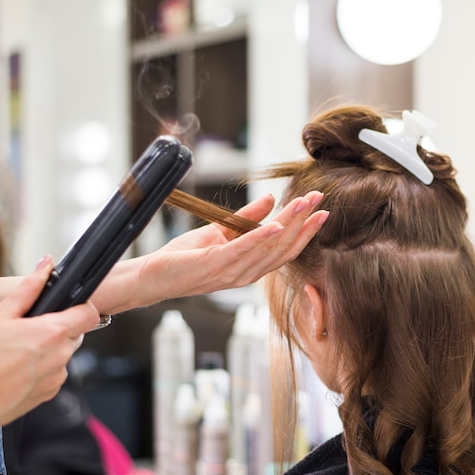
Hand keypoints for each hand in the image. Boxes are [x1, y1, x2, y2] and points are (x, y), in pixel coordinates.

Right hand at [0, 257, 99, 443]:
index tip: (71, 306)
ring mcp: (58, 376)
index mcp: (53, 333)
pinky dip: (45, 367)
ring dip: (52, 349)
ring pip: (65, 353)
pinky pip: (56, 372)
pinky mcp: (51, 392)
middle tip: (33, 329)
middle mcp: (61, 355)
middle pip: (77, 333)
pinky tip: (21, 367)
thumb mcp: (2, 314)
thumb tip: (46, 266)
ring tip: (22, 351)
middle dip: (61, 327)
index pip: (90, 314)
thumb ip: (30, 288)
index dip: (83, 307)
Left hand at [139, 191, 327, 298]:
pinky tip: (276, 224)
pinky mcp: (215, 265)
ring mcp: (232, 272)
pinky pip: (243, 250)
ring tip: (303, 204)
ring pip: (269, 248)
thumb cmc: (185, 257)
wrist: (153, 275)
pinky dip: (261, 237)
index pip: (285, 249)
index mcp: (249, 267)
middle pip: (283, 248)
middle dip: (304, 223)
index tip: (320, 209)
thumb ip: (246, 219)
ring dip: (289, 224)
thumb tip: (270, 199)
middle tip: (320, 199)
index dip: (304, 230)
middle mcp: (246, 273)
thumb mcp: (220, 232)